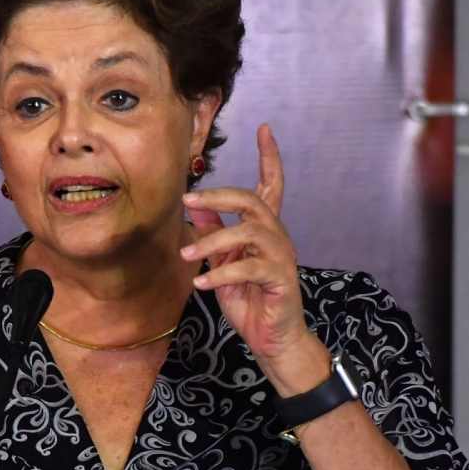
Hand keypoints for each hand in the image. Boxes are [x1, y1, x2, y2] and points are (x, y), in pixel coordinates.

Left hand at [180, 123, 313, 363]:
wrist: (271, 341)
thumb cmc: (248, 301)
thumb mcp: (223, 264)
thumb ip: (214, 236)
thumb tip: (194, 210)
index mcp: (265, 229)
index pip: (272, 185)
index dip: (270, 157)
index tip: (265, 128)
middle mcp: (277, 236)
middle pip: (252, 201)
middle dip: (218, 196)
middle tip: (187, 201)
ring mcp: (281, 257)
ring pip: (248, 232)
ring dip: (212, 242)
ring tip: (187, 257)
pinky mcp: (280, 280)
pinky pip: (248, 268)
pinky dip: (221, 274)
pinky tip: (201, 283)